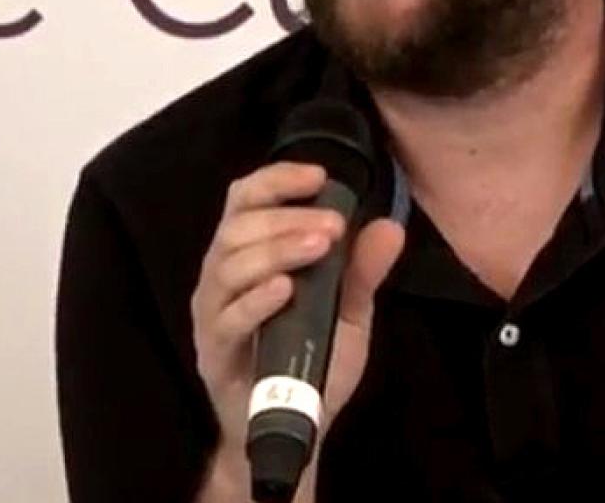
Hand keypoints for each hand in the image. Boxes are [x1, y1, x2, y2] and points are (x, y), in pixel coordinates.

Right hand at [189, 162, 405, 499]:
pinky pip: (227, 319)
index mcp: (250, 255)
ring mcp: (214, 314)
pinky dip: (255, 300)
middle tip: (333, 225)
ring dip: (276, 249)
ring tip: (319, 247)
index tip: (319, 176)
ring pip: (229, 265)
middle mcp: (223, 276)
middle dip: (287, 218)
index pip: (247, 200)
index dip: (276, 180)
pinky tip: (285, 289)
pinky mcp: (214, 352)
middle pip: (238, 227)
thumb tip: (391, 227)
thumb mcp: (348, 312)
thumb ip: (363, 271)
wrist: (293, 429)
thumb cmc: (312, 361)